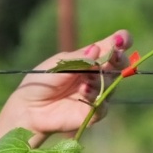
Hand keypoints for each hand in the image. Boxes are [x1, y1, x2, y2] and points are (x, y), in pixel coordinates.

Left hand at [0, 30, 129, 152]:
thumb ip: (79, 59)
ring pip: (112, 84)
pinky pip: (103, 106)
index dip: (121, 41)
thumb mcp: (58, 65)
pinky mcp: (92, 113)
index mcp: (89, 59)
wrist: (28, 108)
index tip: (124, 39)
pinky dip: (96, 98)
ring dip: (101, 80)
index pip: (111, 47)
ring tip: (84, 82)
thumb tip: (98, 49)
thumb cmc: (41, 82)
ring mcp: (96, 93)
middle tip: (113, 58)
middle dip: (119, 60)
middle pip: (119, 65)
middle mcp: (96, 75)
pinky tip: (84, 94)